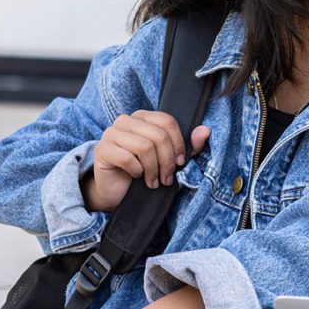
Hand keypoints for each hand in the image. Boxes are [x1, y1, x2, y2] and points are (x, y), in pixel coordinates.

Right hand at [82, 111, 210, 212]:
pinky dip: (137, 171)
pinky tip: (138, 177)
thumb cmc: (144, 172)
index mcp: (143, 117)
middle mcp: (125, 120)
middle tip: (167, 178)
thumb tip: (205, 130)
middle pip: (157, 135)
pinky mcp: (102, 149)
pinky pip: (126, 158)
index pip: (167, 121)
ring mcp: (111, 133)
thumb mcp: (170, 159)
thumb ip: (189, 145)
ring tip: (154, 181)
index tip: (180, 162)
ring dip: (153, 169)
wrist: (117, 192)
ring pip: (144, 146)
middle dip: (167, 161)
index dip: (178, 143)